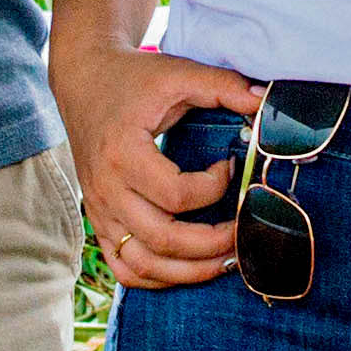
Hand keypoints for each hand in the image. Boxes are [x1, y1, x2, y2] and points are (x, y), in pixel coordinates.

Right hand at [57, 40, 263, 291]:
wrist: (84, 82)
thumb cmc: (133, 79)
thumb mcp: (178, 72)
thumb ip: (223, 86)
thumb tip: (266, 101)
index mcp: (122, 154)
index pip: (176, 196)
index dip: (215, 188)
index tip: (228, 166)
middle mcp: (106, 190)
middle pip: (163, 240)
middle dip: (213, 244)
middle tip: (243, 230)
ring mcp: (99, 211)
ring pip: (143, 265)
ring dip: (190, 271)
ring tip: (226, 259)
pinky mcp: (98, 222)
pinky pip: (124, 269)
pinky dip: (158, 278)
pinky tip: (189, 267)